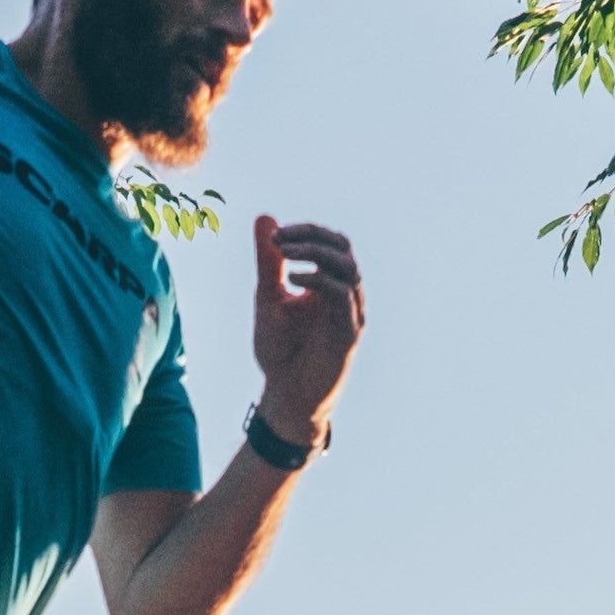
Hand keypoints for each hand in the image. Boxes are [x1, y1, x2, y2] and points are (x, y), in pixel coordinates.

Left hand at [249, 214, 363, 441]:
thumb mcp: (268, 298)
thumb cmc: (280, 351)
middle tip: (280, 239)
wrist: (286, 396)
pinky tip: (293, 280)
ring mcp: (350, 312)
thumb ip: (269, 262)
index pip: (329, 243)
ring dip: (316, 254)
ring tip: (285, 254)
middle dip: (312, 236)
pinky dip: (319, 281)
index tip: (275, 234)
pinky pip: (342, 297)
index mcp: (328, 283)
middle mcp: (344, 294)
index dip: (306, 232)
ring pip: (347, 268)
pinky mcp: (348, 333)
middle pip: (343, 248)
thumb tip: (264, 219)